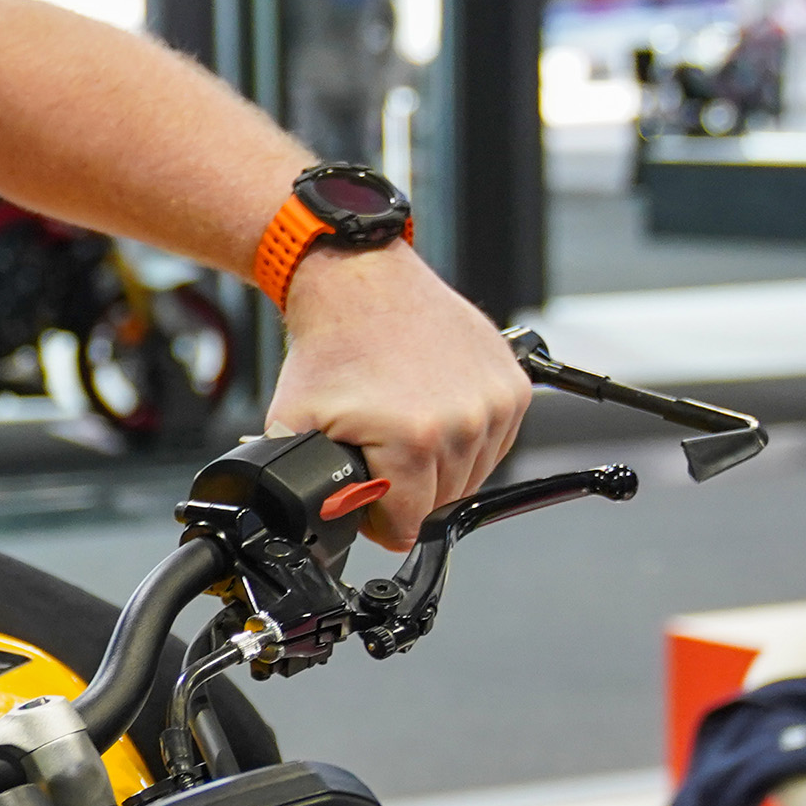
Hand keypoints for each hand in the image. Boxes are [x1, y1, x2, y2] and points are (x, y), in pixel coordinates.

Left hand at [265, 247, 527, 548]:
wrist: (360, 281)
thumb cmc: (331, 344)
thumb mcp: (291, 422)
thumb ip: (298, 480)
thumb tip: (306, 518)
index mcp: (414, 440)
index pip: (406, 525)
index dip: (378, 518)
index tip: (366, 495)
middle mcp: (464, 422)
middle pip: (441, 502)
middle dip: (407, 490)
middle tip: (378, 451)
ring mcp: (495, 403)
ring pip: (472, 475)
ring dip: (440, 465)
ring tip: (404, 425)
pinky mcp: (514, 386)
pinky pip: (495, 443)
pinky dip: (467, 438)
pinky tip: (434, 410)